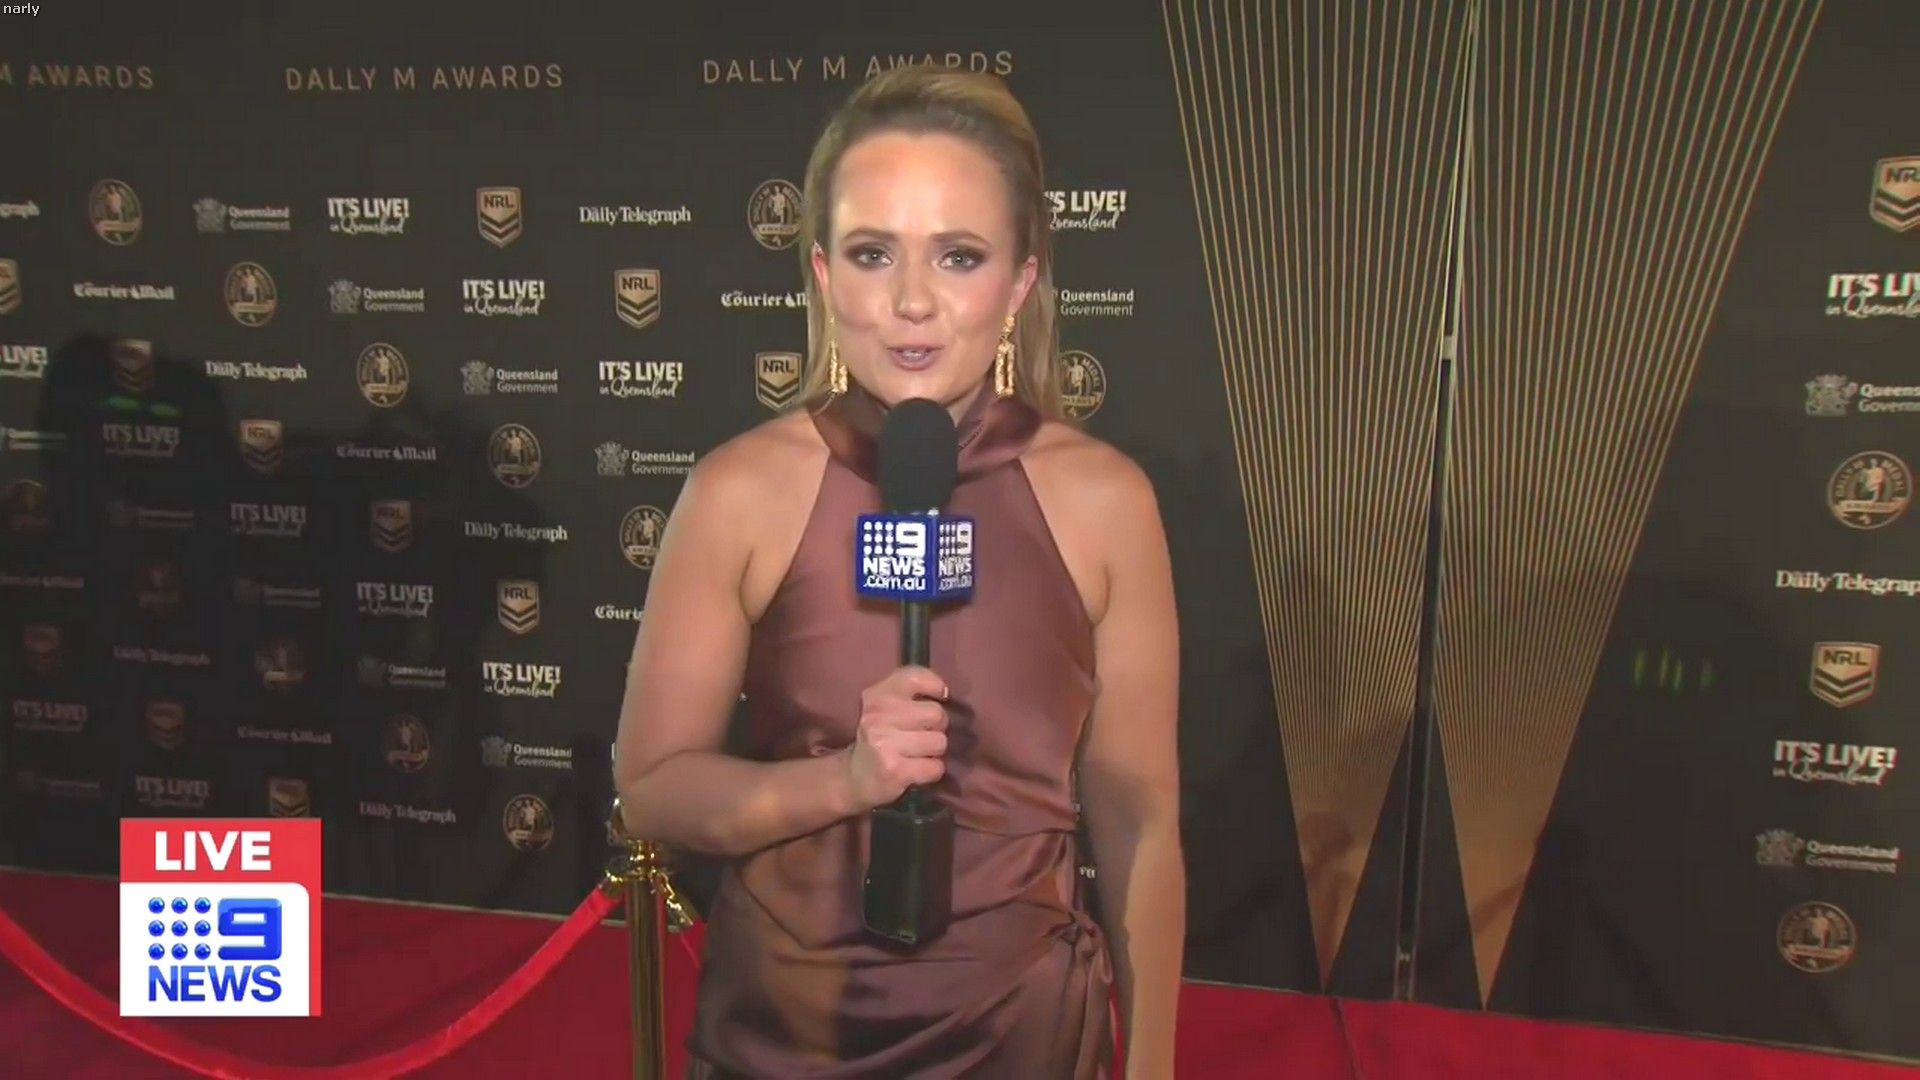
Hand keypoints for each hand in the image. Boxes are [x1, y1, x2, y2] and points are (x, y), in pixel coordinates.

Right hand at [844, 665, 948, 809]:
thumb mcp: (885, 707)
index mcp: (876, 695)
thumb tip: (945, 692)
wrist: (853, 778)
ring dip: (934, 752)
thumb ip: (911, 692)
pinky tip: (916, 770)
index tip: (939, 696)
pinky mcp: (894, 770)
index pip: (915, 677)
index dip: (935, 685)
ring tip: (916, 754)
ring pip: (939, 742)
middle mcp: (877, 716)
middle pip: (936, 714)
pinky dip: (932, 771)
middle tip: (921, 735)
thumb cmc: (879, 738)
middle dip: (936, 727)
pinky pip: (936, 767)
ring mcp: (884, 743)